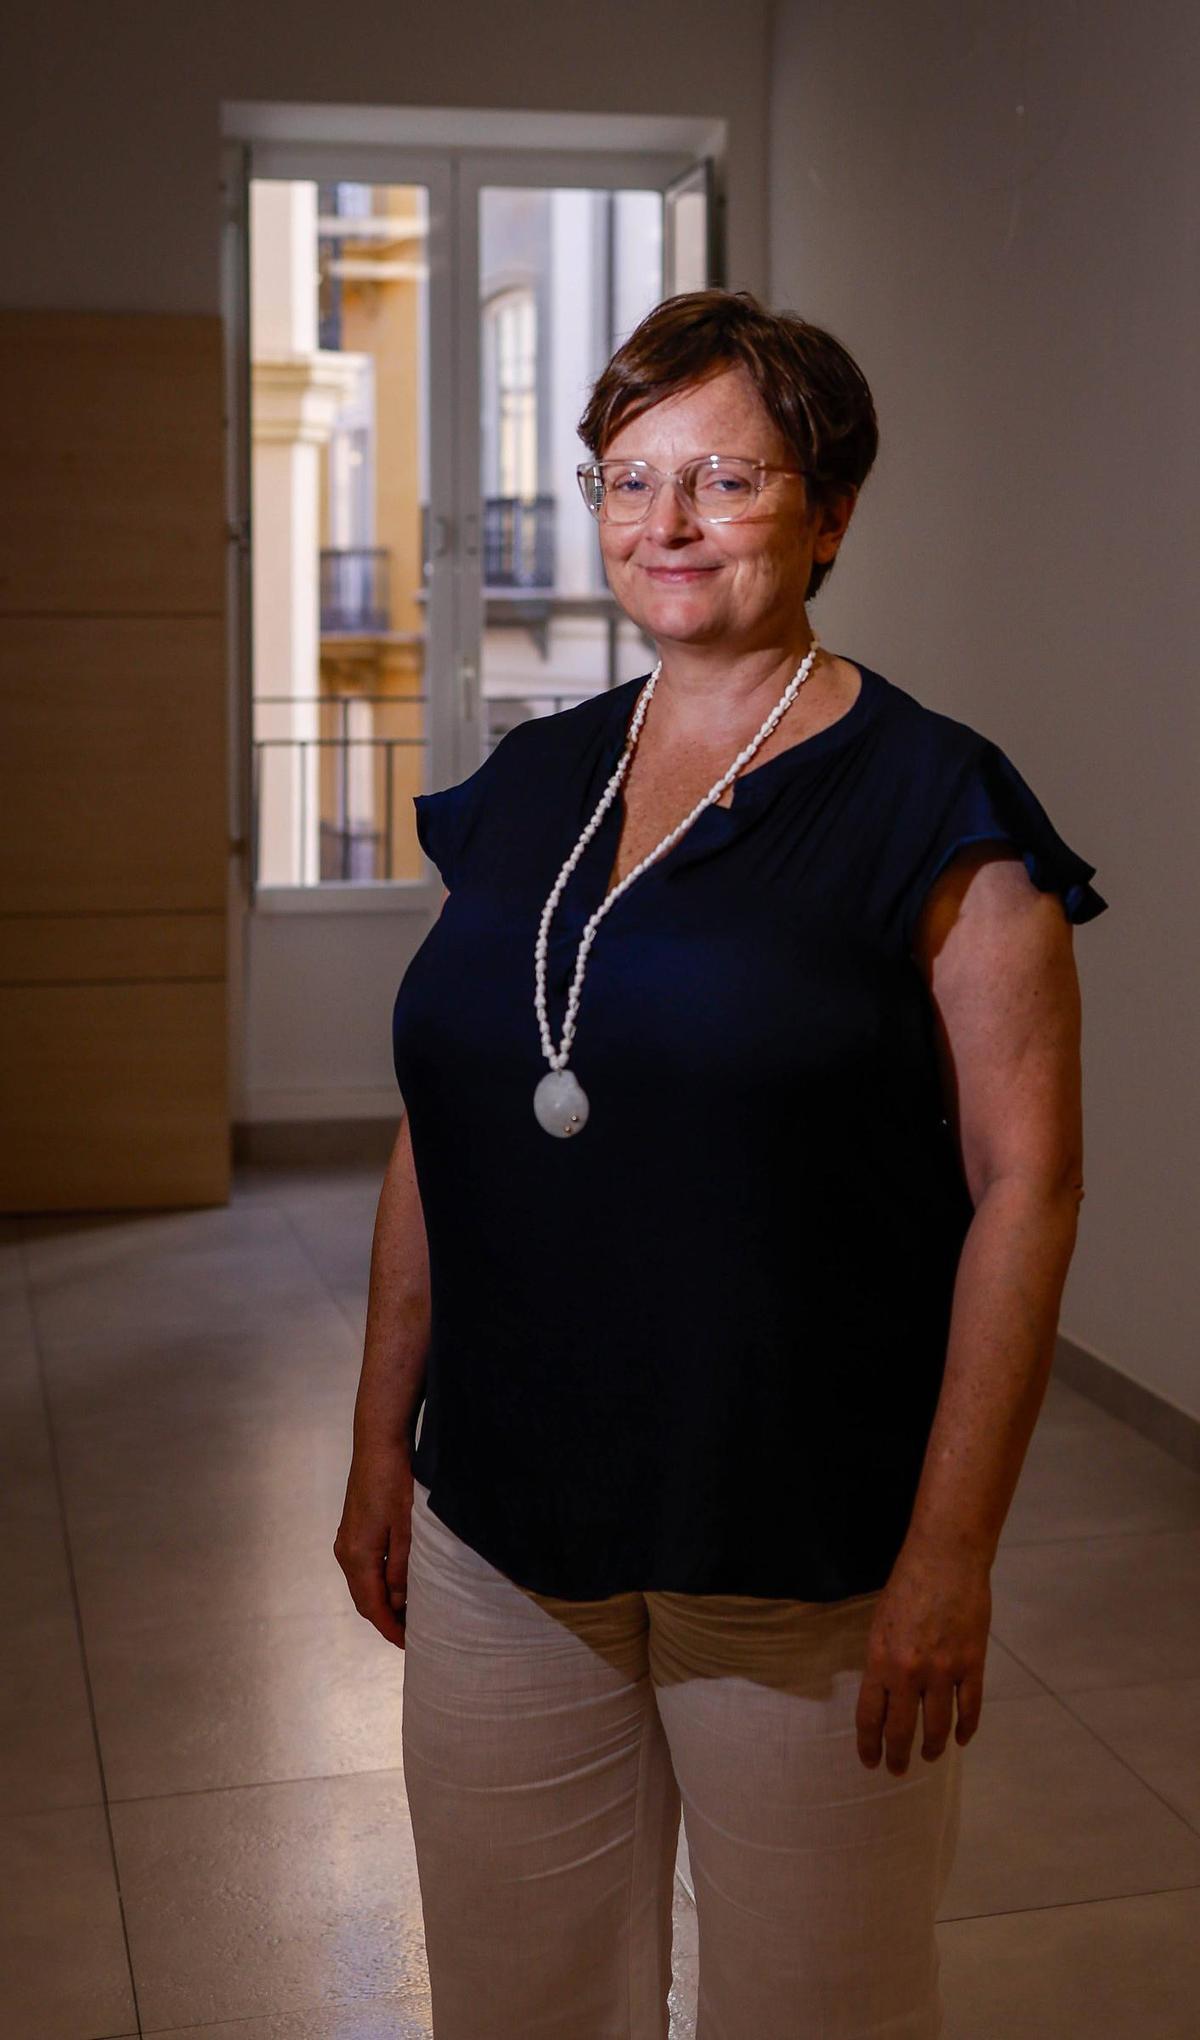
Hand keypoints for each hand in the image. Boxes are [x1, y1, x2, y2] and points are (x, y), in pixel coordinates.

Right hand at [334, 1441, 413, 1649]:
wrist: (378, 1442)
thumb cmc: (395, 1481)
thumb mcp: (406, 1527)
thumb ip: (402, 1567)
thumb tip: (398, 1601)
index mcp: (357, 1555)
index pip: (372, 1605)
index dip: (389, 1628)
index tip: (409, 1644)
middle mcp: (346, 1552)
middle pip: (364, 1598)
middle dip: (386, 1619)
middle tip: (412, 1633)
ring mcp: (347, 1540)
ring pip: (363, 1584)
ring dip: (382, 1601)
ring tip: (409, 1612)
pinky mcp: (353, 1529)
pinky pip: (363, 1568)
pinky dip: (378, 1582)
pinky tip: (397, 1582)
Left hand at [854, 1535, 990, 1773]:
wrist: (946, 1558)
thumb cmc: (907, 1584)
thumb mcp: (880, 1623)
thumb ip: (881, 1661)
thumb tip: (885, 1695)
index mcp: (880, 1660)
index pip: (870, 1717)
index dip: (869, 1745)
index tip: (870, 1761)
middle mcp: (909, 1672)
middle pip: (902, 1730)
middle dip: (898, 1756)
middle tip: (897, 1770)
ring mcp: (944, 1671)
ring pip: (937, 1727)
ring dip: (932, 1748)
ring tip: (928, 1756)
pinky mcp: (973, 1664)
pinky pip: (970, 1709)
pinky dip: (965, 1729)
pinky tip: (961, 1739)